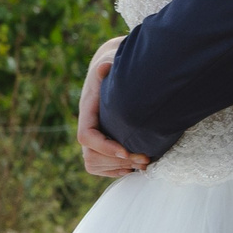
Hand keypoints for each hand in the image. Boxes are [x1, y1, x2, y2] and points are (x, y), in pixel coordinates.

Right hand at [78, 36, 149, 177]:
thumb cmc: (112, 65)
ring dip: (119, 167)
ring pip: (94, 163)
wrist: (109, 69)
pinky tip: (133, 166)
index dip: (105, 146)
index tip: (127, 151)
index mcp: (87, 109)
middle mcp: (87, 125)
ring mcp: (92, 136)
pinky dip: (116, 170)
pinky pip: (100, 167)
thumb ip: (107, 64)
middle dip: (118, 161)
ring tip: (143, 162)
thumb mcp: (109, 61)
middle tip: (145, 159)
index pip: (86, 135)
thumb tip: (104, 66)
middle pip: (91, 155)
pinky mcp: (100, 143)